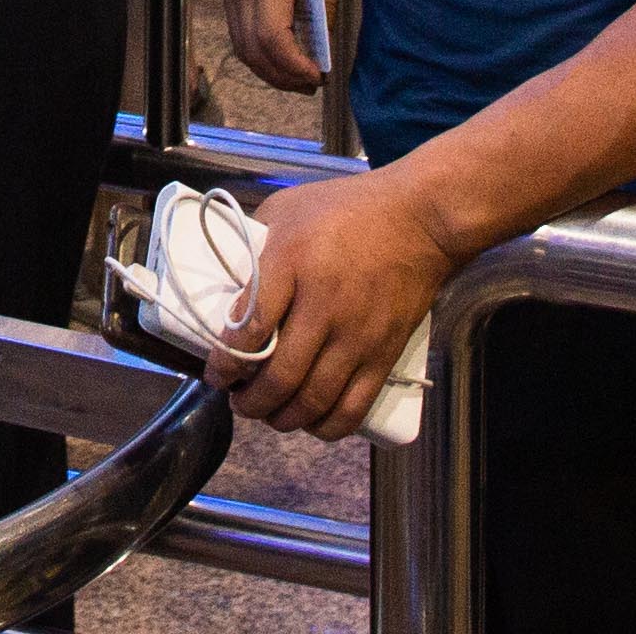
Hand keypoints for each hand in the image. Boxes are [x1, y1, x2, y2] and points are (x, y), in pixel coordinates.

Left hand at [219, 168, 457, 432]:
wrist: (419, 220)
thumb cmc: (346, 209)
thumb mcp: (287, 209)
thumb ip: (255, 246)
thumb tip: (226, 284)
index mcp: (291, 264)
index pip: (250, 329)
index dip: (225, 364)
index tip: (216, 374)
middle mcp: (323, 306)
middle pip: (279, 377)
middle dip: (249, 401)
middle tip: (237, 400)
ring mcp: (357, 336)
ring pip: (313, 400)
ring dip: (281, 419)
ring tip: (266, 413)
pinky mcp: (384, 354)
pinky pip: (353, 408)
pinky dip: (326, 426)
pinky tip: (309, 421)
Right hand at [220, 0, 354, 90]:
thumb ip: (325, 9)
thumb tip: (321, 53)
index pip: (272, 36)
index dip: (293, 66)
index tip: (319, 77)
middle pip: (251, 46)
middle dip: (281, 74)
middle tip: (313, 84)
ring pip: (239, 41)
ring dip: (268, 66)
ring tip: (300, 73)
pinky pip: (237, 24)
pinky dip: (258, 45)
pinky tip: (285, 49)